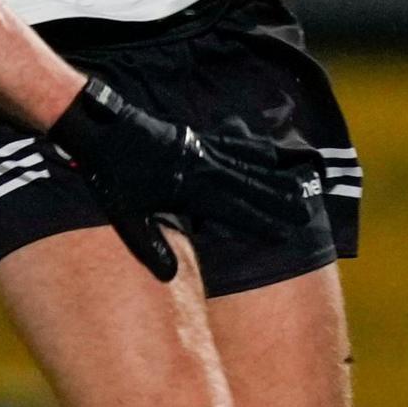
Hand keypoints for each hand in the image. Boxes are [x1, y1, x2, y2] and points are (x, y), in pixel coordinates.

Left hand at [46, 76, 303, 282]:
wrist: (101, 129)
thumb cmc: (110, 176)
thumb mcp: (124, 216)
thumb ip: (149, 245)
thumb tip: (168, 276)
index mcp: (190, 192)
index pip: (235, 211)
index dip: (262, 223)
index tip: (286, 234)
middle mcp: (204, 170)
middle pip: (251, 187)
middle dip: (280, 201)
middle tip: (305, 211)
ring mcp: (203, 151)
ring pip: (247, 166)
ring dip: (275, 177)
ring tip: (300, 185)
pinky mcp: (197, 138)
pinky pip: (234, 144)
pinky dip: (254, 148)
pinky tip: (270, 151)